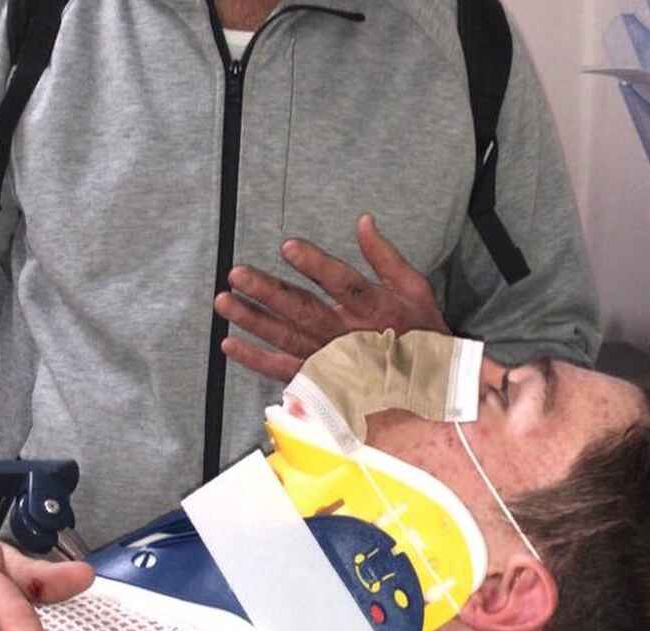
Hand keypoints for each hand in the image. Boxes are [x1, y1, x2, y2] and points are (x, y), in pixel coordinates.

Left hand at [216, 213, 448, 382]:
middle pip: (302, 309)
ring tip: (224, 302)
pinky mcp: (319, 378)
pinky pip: (282, 369)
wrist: (426, 390)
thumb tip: (363, 221)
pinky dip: (255, 359)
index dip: (314, 264)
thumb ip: (385, 257)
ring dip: (252, 320)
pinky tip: (229, 344)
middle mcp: (346, 334)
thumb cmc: (420, 336)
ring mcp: (329, 359)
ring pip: (285, 336)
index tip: (289, 247)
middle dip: (267, 291)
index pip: (339, 282)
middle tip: (238, 275)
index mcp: (371, 308)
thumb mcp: (414, 290)